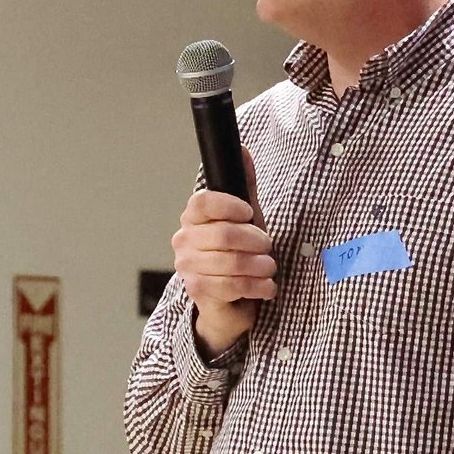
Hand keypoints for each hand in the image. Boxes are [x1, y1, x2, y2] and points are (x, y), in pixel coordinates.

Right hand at [172, 165, 271, 357]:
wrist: (229, 303)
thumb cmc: (238, 256)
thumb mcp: (246, 219)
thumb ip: (244, 187)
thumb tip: (242, 149)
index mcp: (192, 219)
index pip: (202, 202)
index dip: (229, 206)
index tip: (249, 213)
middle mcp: (183, 241)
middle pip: (224, 234)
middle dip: (257, 242)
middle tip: (268, 248)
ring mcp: (188, 268)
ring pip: (232, 262)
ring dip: (261, 267)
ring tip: (269, 269)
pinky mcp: (198, 292)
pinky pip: (233, 285)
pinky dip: (257, 287)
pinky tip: (265, 287)